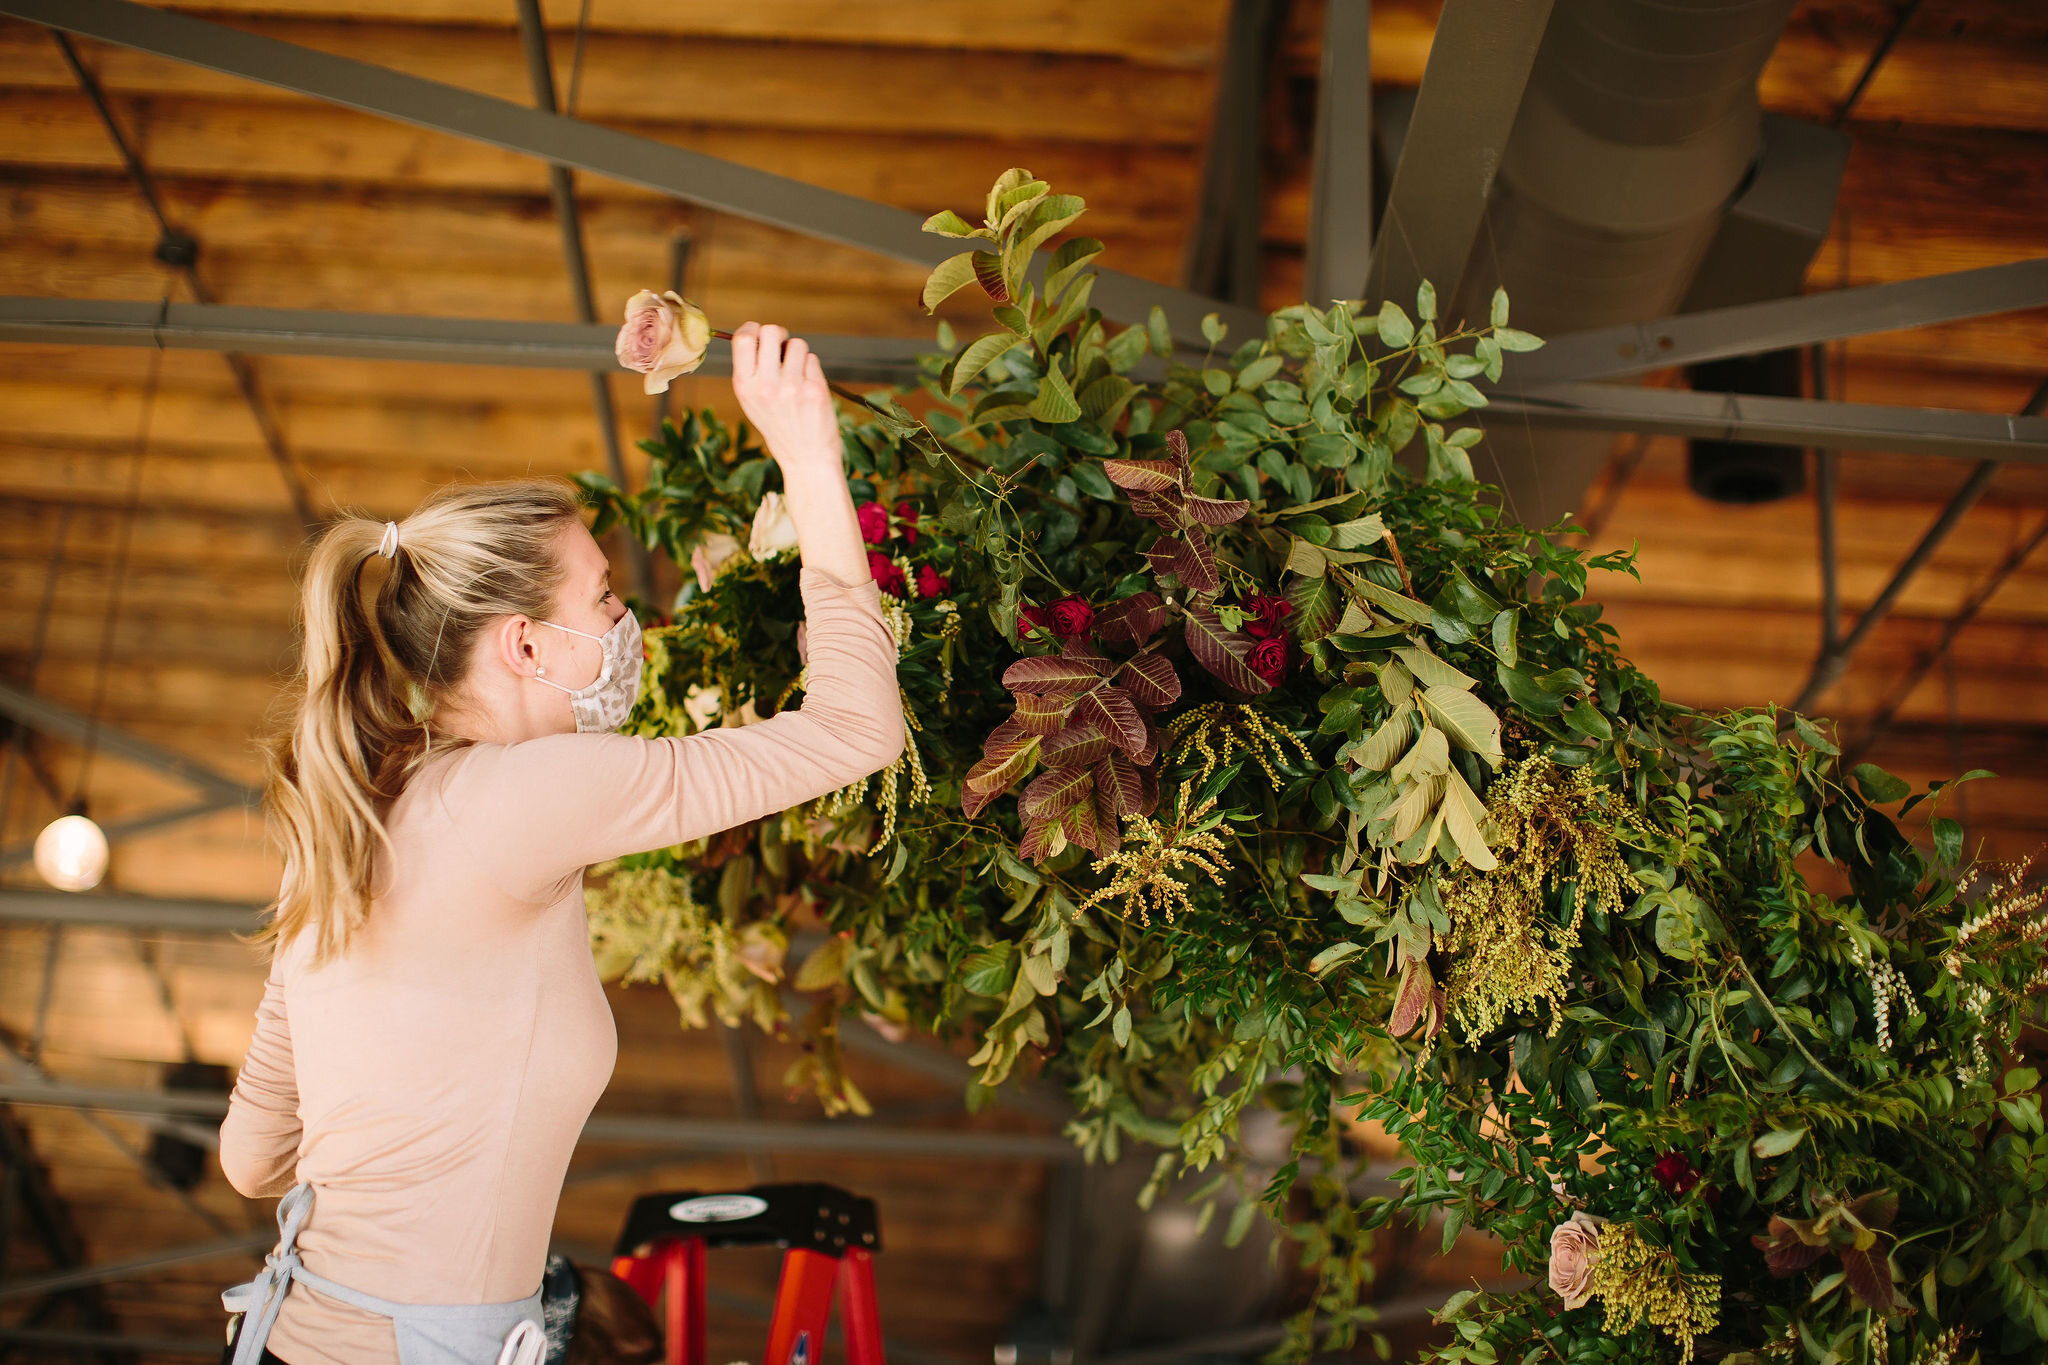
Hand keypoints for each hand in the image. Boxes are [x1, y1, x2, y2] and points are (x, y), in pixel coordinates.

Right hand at [729, 322, 840, 473]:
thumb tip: (758, 333)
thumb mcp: (752, 403)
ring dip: (799, 354)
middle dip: (779, 335)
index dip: (754, 329)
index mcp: (744, 386)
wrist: (806, 459)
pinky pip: (813, 360)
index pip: (743, 338)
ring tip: (798, 376)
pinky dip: (812, 369)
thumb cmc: (779, 427)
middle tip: (784, 349)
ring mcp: (791, 387)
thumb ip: (751, 371)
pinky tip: (809, 389)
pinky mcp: (814, 390)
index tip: (761, 335)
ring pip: (797, 344)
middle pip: (771, 331)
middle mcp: (765, 386)